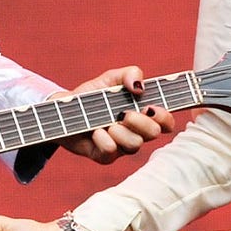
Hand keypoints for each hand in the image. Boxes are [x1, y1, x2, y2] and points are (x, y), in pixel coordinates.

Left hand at [55, 66, 175, 163]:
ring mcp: (121, 146)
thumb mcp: (111, 78)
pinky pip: (111, 152)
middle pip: (154, 133)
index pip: (166, 122)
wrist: (64, 110)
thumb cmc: (92, 96)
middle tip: (124, 113)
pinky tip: (95, 131)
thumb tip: (139, 86)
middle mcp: (136, 132)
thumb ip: (130, 73)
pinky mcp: (104, 156)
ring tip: (108, 123)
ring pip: (135, 145)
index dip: (164, 117)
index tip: (150, 107)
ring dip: (122, 132)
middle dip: (141, 122)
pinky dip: (103, 140)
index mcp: (143, 114)